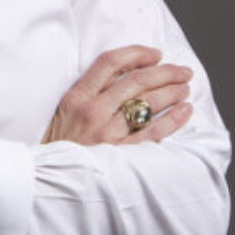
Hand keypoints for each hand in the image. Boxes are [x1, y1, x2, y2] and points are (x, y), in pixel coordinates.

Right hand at [43, 45, 193, 145]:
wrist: (50, 180)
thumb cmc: (59, 146)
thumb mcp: (63, 112)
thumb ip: (88, 94)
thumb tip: (125, 77)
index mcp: (76, 97)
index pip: (110, 63)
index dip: (137, 53)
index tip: (155, 54)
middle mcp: (93, 112)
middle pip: (136, 81)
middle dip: (166, 72)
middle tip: (182, 71)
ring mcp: (108, 134)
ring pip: (148, 103)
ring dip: (173, 92)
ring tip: (184, 88)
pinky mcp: (122, 154)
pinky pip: (154, 132)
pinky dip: (174, 119)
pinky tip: (184, 110)